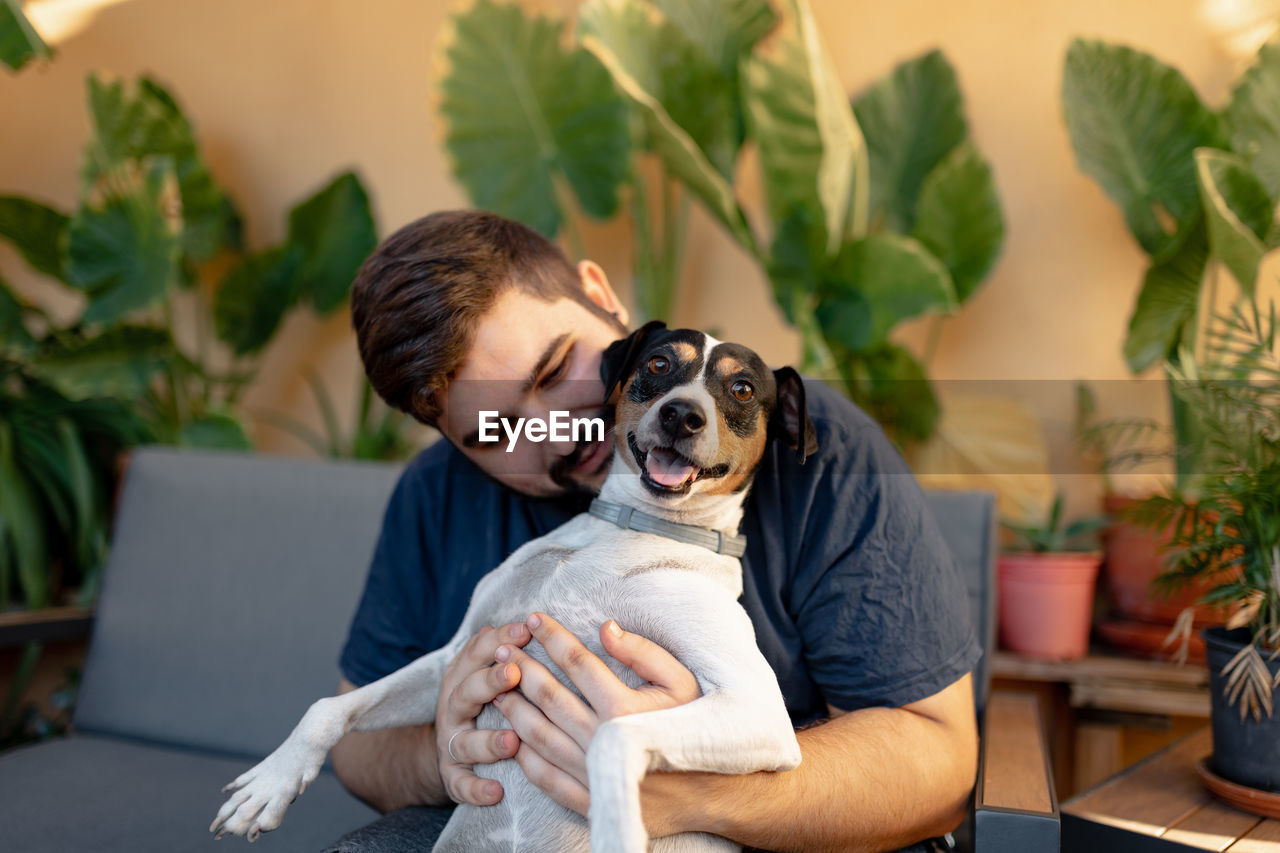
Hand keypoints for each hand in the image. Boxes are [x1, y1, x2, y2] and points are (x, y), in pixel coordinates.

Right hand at [435, 622, 531, 804]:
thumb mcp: (485, 672)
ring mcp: (451, 742)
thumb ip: (501, 651)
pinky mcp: (452, 776)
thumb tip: (528, 623)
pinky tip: (497, 792)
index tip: (526, 630)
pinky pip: (460, 785)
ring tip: (512, 741)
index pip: (477, 653)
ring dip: (487, 742)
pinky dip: (476, 789)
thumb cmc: (483, 702)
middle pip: (466, 692)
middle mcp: (453, 708)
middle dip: (489, 682)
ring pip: (464, 742)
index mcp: (463, 677)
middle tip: (514, 673)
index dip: (499, 640)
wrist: (449, 749)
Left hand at [492, 612, 700, 817]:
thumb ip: (643, 653)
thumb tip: (606, 627)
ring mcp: (591, 772)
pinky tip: (512, 736)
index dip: (552, 637)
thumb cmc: (695, 728)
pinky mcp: (588, 800)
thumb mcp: (682, 683)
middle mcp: (602, 739)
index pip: (578, 662)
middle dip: (521, 668)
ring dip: (514, 708)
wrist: (710, 793)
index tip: (533, 619)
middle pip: (549, 697)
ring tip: (498, 686)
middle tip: (501, 649)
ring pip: (538, 735)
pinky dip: (524, 755)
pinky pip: (544, 777)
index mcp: (624, 707)